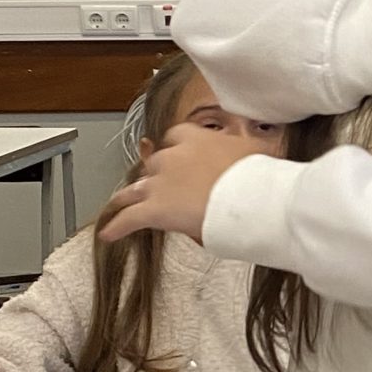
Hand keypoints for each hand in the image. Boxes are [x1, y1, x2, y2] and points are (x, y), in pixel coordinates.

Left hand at [98, 122, 251, 244]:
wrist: (251, 196)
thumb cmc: (258, 175)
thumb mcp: (257, 151)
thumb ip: (250, 149)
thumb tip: (262, 149)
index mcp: (196, 139)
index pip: (174, 137)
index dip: (173, 149)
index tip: (177, 154)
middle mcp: (172, 157)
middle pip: (153, 164)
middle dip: (153, 176)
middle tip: (157, 187)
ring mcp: (160, 183)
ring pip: (134, 189)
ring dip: (126, 198)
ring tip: (117, 205)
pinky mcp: (155, 210)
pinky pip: (128, 219)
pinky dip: (116, 227)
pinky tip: (108, 234)